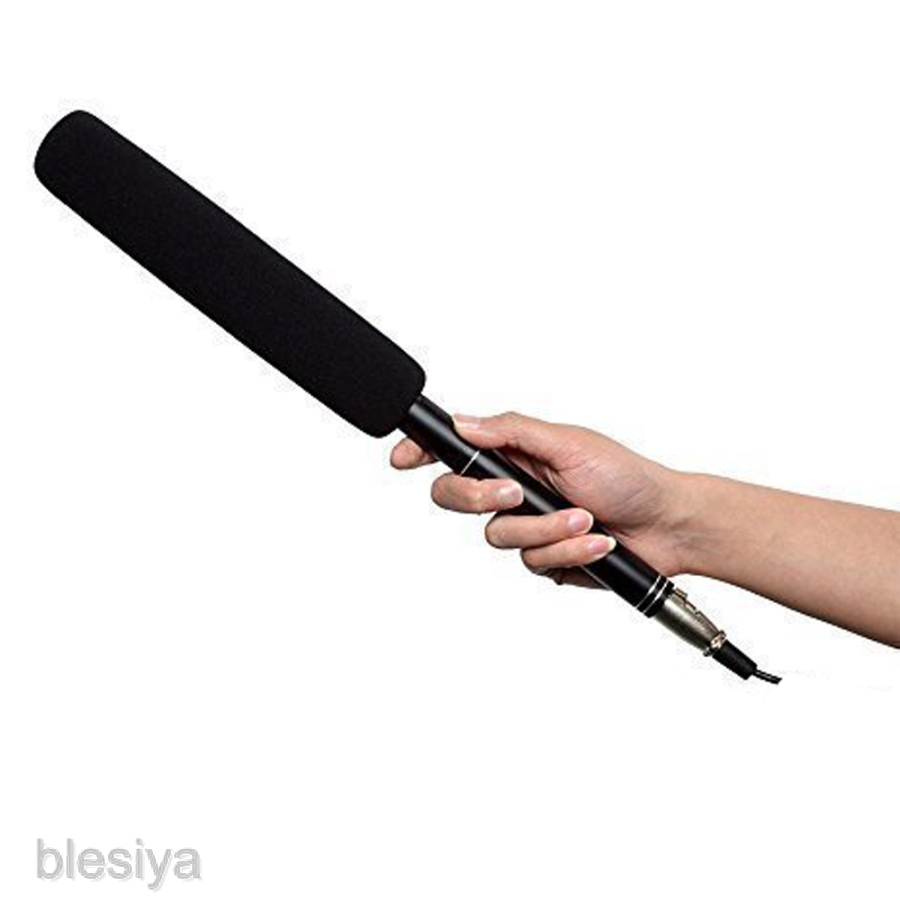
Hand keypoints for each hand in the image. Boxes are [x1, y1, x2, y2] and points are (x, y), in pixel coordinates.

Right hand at [390, 412, 692, 587]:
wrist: (667, 525)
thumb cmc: (626, 476)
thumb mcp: (569, 443)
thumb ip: (512, 431)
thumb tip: (462, 422)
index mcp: (514, 453)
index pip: (454, 450)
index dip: (421, 452)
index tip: (403, 458)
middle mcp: (512, 488)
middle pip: (456, 497)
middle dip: (480, 498)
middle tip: (514, 493)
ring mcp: (526, 525)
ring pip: (498, 536)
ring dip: (545, 530)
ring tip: (584, 520)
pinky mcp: (542, 557)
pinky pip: (532, 561)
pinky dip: (567, 553)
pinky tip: (597, 544)